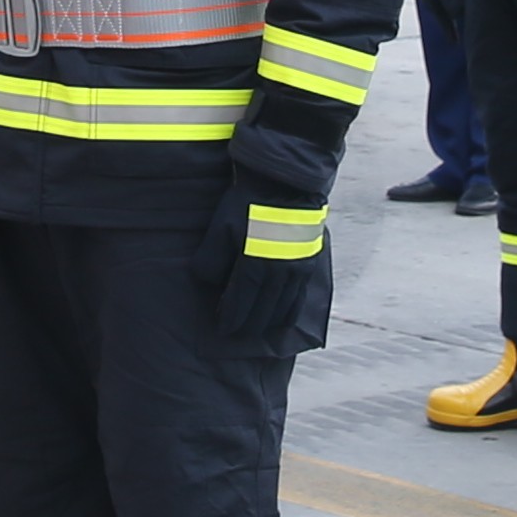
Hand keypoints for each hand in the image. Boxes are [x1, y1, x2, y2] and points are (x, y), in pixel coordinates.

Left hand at [194, 187, 330, 354]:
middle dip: (248, 325)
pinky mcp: (310, 263)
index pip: (241, 301)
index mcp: (256, 262)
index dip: (231, 317)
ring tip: (257, 331)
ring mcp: (298, 269)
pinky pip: (300, 297)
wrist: (285, 181)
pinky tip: (282, 318)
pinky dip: (289, 312)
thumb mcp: (221, 227)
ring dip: (268, 323)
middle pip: (263, 310)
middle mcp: (280, 271)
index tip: (223, 329)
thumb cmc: (248, 202)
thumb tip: (206, 281)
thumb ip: (211, 258)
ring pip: (283, 308)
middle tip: (237, 335)